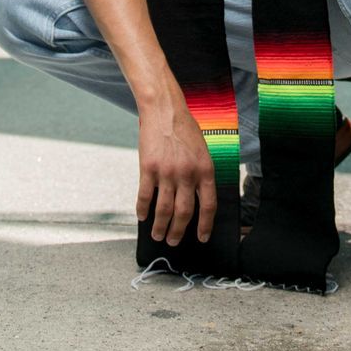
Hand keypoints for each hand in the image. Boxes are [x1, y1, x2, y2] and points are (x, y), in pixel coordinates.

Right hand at [136, 103, 216, 245]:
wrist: (164, 109)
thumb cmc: (184, 129)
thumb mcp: (202, 151)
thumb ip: (200, 174)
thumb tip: (196, 199)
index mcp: (205, 169)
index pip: (209, 205)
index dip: (205, 225)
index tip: (202, 237)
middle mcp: (187, 173)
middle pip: (185, 212)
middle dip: (179, 231)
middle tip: (174, 242)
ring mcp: (167, 172)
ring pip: (164, 209)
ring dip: (160, 226)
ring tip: (158, 235)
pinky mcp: (148, 168)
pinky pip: (145, 196)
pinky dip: (143, 209)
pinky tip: (142, 216)